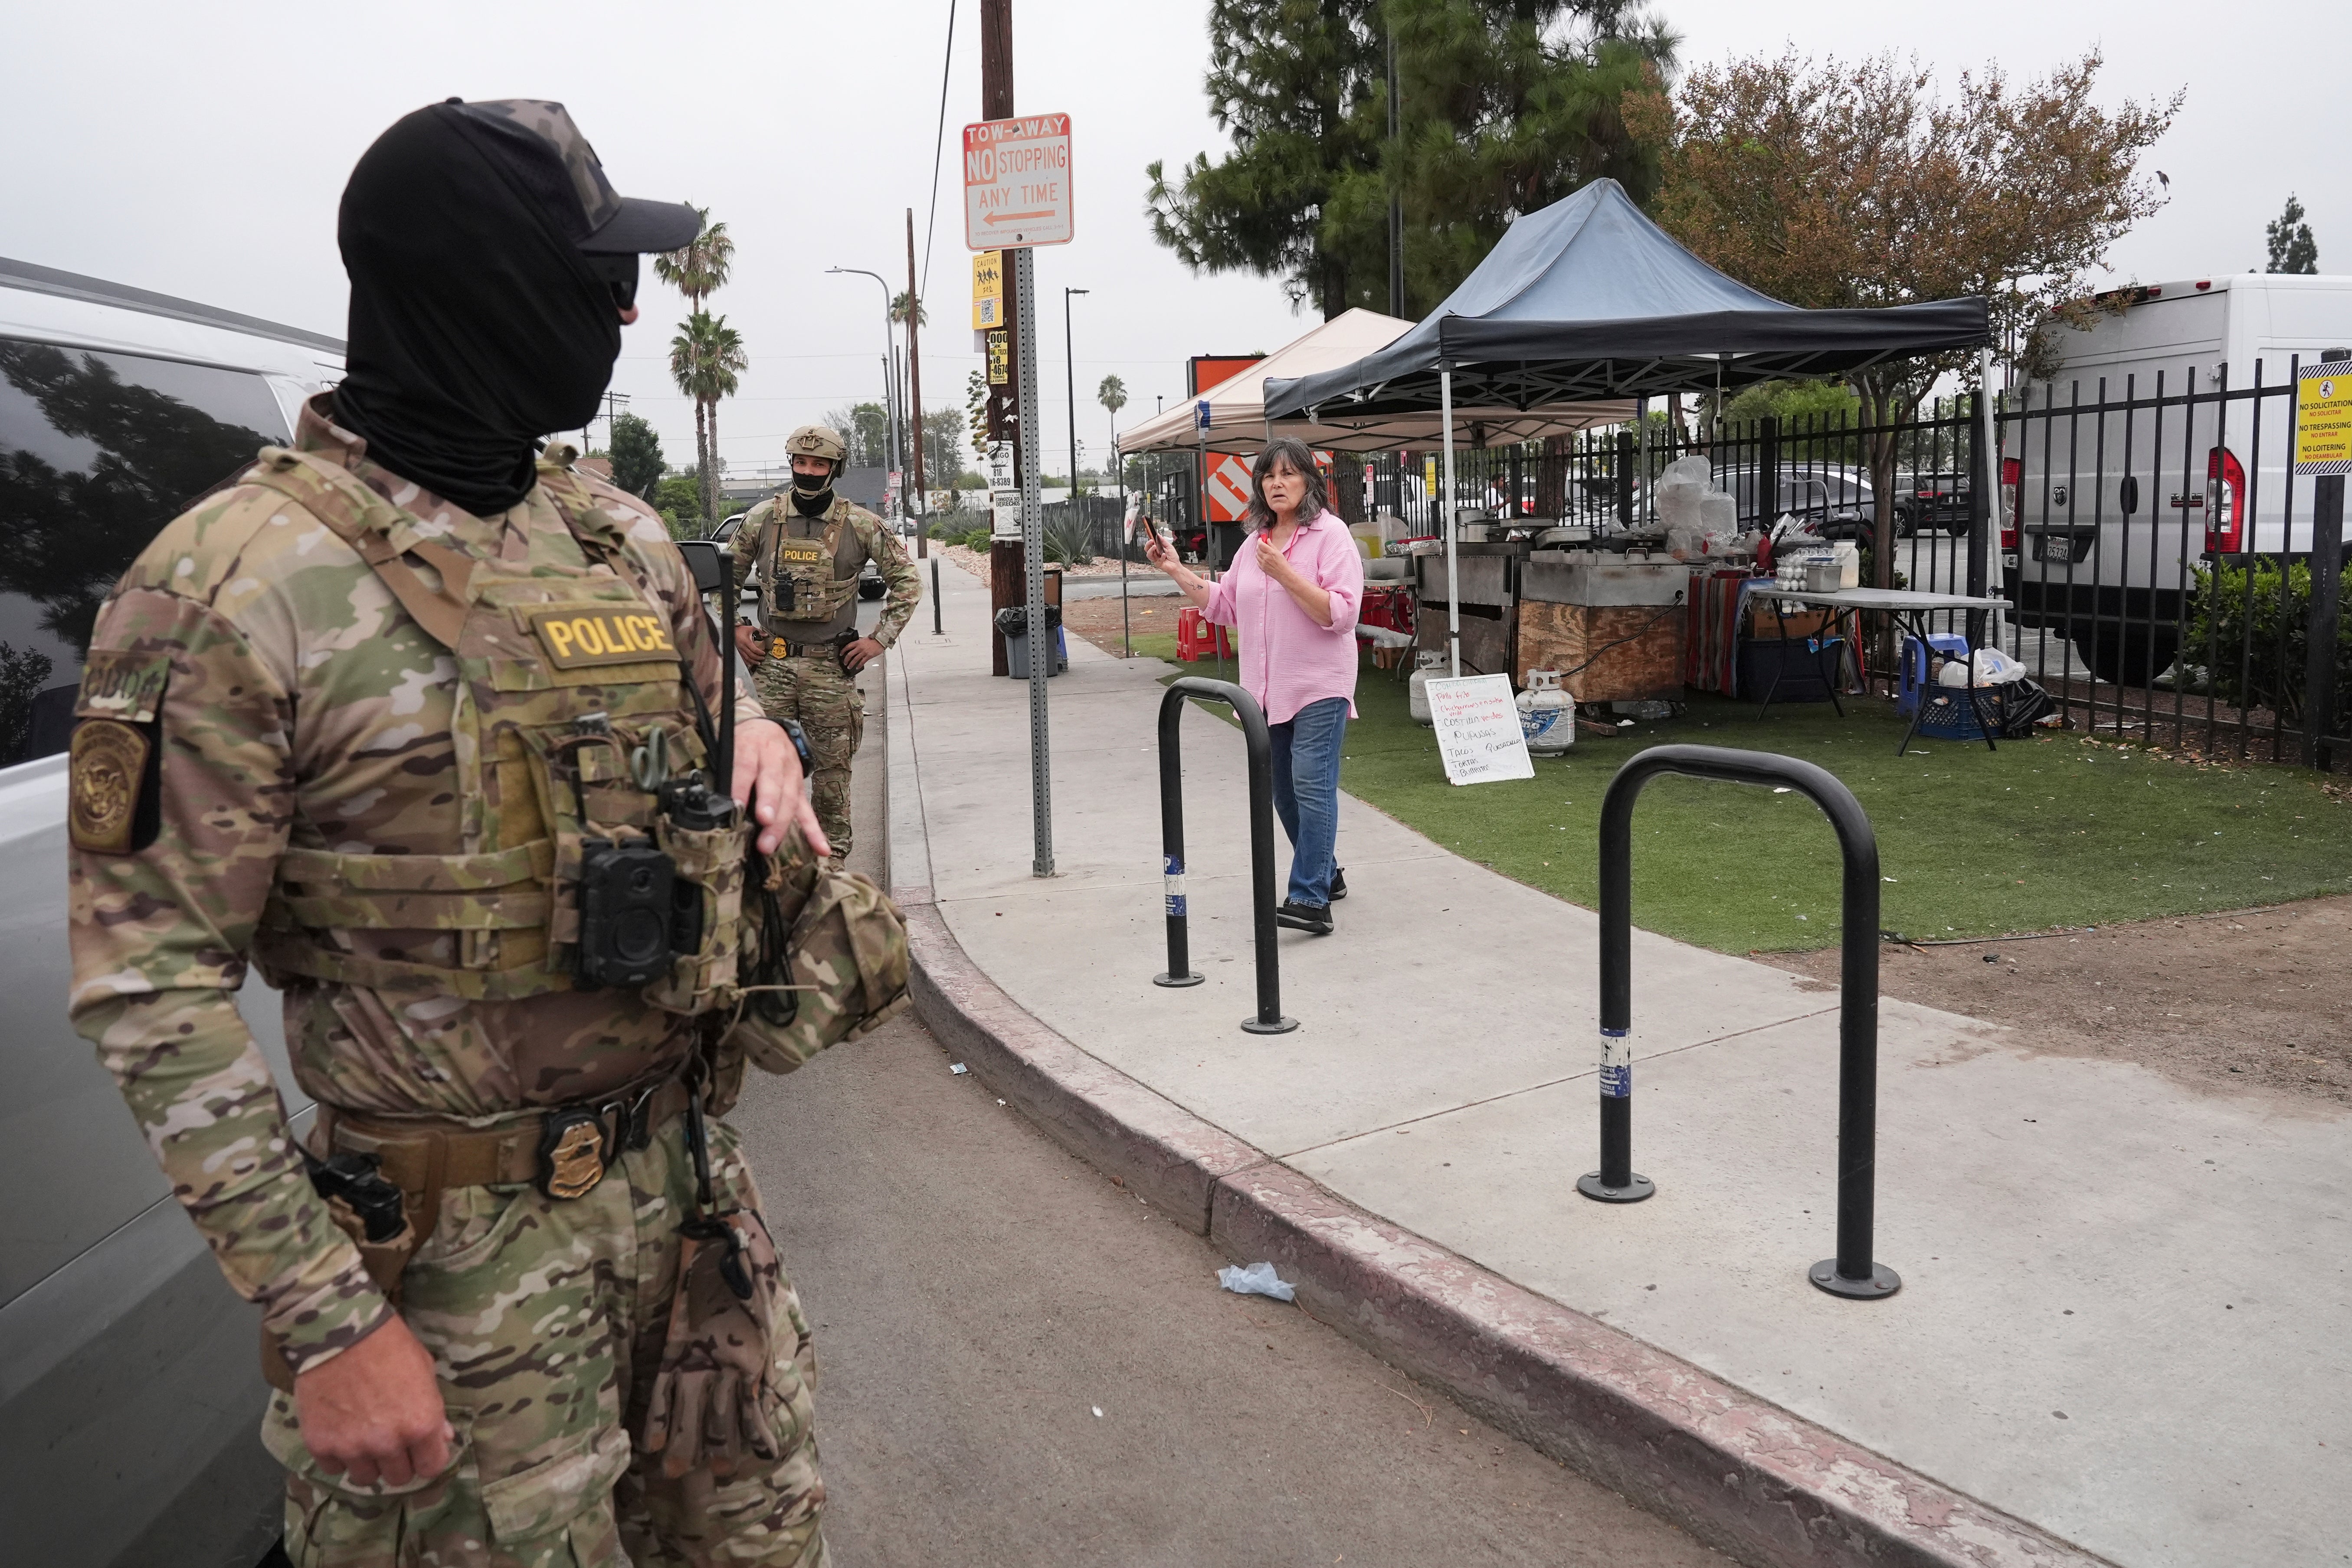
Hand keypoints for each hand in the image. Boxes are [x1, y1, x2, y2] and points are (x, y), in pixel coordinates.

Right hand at [293, 1315, 452, 1489]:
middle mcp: (388, 1443)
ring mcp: (352, 1447)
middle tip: (390, 1441)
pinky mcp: (320, 1445)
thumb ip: (434, 1410)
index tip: (420, 1449)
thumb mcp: (424, 1372)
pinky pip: (333, 1469)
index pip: (431, 1467)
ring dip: (368, 1462)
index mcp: (421, 1425)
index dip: (427, 1458)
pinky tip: (340, 1433)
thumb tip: (444, 1436)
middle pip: (399, 1478)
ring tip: (363, 1437)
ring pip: (366, 1479)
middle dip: (398, 1462)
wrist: (339, 1332)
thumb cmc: (390, 1346)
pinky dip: (338, 1456)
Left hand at [732, 717, 828, 858]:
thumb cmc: (742, 744)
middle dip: (770, 804)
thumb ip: (723, 770)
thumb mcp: (729, 747)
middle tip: (764, 822)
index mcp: (752, 746)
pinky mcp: (800, 790)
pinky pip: (807, 811)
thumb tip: (712, 801)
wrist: (767, 730)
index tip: (736, 805)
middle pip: (773, 782)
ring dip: (782, 823)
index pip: (746, 766)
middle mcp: (775, 758)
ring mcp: (791, 775)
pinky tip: (821, 849)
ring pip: (790, 798)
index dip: (742, 785)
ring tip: (769, 845)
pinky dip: (814, 832)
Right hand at [733, 623, 765, 665]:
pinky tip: (750, 663)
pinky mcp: (738, 651)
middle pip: (751, 655)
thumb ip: (759, 631)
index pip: (754, 650)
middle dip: (758, 658)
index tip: (763, 653)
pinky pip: (743, 658)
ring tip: (758, 662)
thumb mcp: (751, 628)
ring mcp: (740, 649)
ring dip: (753, 661)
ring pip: (747, 658)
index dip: (760, 653)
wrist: (732, 630)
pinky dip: (747, 662)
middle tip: (762, 658)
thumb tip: (765, 634)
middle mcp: (743, 646)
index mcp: (746, 641)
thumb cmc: (739, 629)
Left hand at [841, 636, 883, 672]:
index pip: (848, 646)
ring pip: (855, 659)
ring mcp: (864, 652)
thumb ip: (858, 643)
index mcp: (857, 642)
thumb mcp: (863, 639)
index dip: (843, 651)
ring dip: (851, 664)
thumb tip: (854, 647)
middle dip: (846, 660)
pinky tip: (857, 667)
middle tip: (845, 662)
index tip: (841, 654)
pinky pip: (862, 662)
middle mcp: (859, 647)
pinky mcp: (868, 656)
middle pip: (850, 654)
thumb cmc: (873, 640)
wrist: (880, 641)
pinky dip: (859, 665)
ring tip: (849, 667)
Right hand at [1143, 532, 1176, 572]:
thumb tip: (1158, 535)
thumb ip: (1163, 541)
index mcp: (1157, 549)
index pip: (1151, 543)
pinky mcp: (1158, 564)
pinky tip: (1164, 555)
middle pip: (1147, 549)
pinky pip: (1158, 560)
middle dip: (1147, 544)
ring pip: (1149, 555)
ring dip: (1151, 550)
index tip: (1147, 531)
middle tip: (1151, 541)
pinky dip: (1161, 557)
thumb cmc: (1173, 557)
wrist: (1176, 566)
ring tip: (1155, 546)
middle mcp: (1155, 554)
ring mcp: (1156, 559)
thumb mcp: (1169, 546)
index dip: (1148, 537)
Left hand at [1254, 534, 1291, 581]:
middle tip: (1262, 545)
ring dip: (1259, 552)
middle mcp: (1265, 557)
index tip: (1260, 539)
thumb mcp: (1279, 552)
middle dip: (1259, 545)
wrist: (1284, 574)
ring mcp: (1263, 563)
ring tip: (1264, 552)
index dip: (1259, 540)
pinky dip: (1259, 558)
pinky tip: (1264, 558)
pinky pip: (1257, 561)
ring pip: (1257, 555)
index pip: (1261, 544)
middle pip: (1258, 549)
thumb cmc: (1283, 564)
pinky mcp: (1262, 568)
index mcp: (1270, 552)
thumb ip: (1272, 545)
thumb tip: (1267, 540)